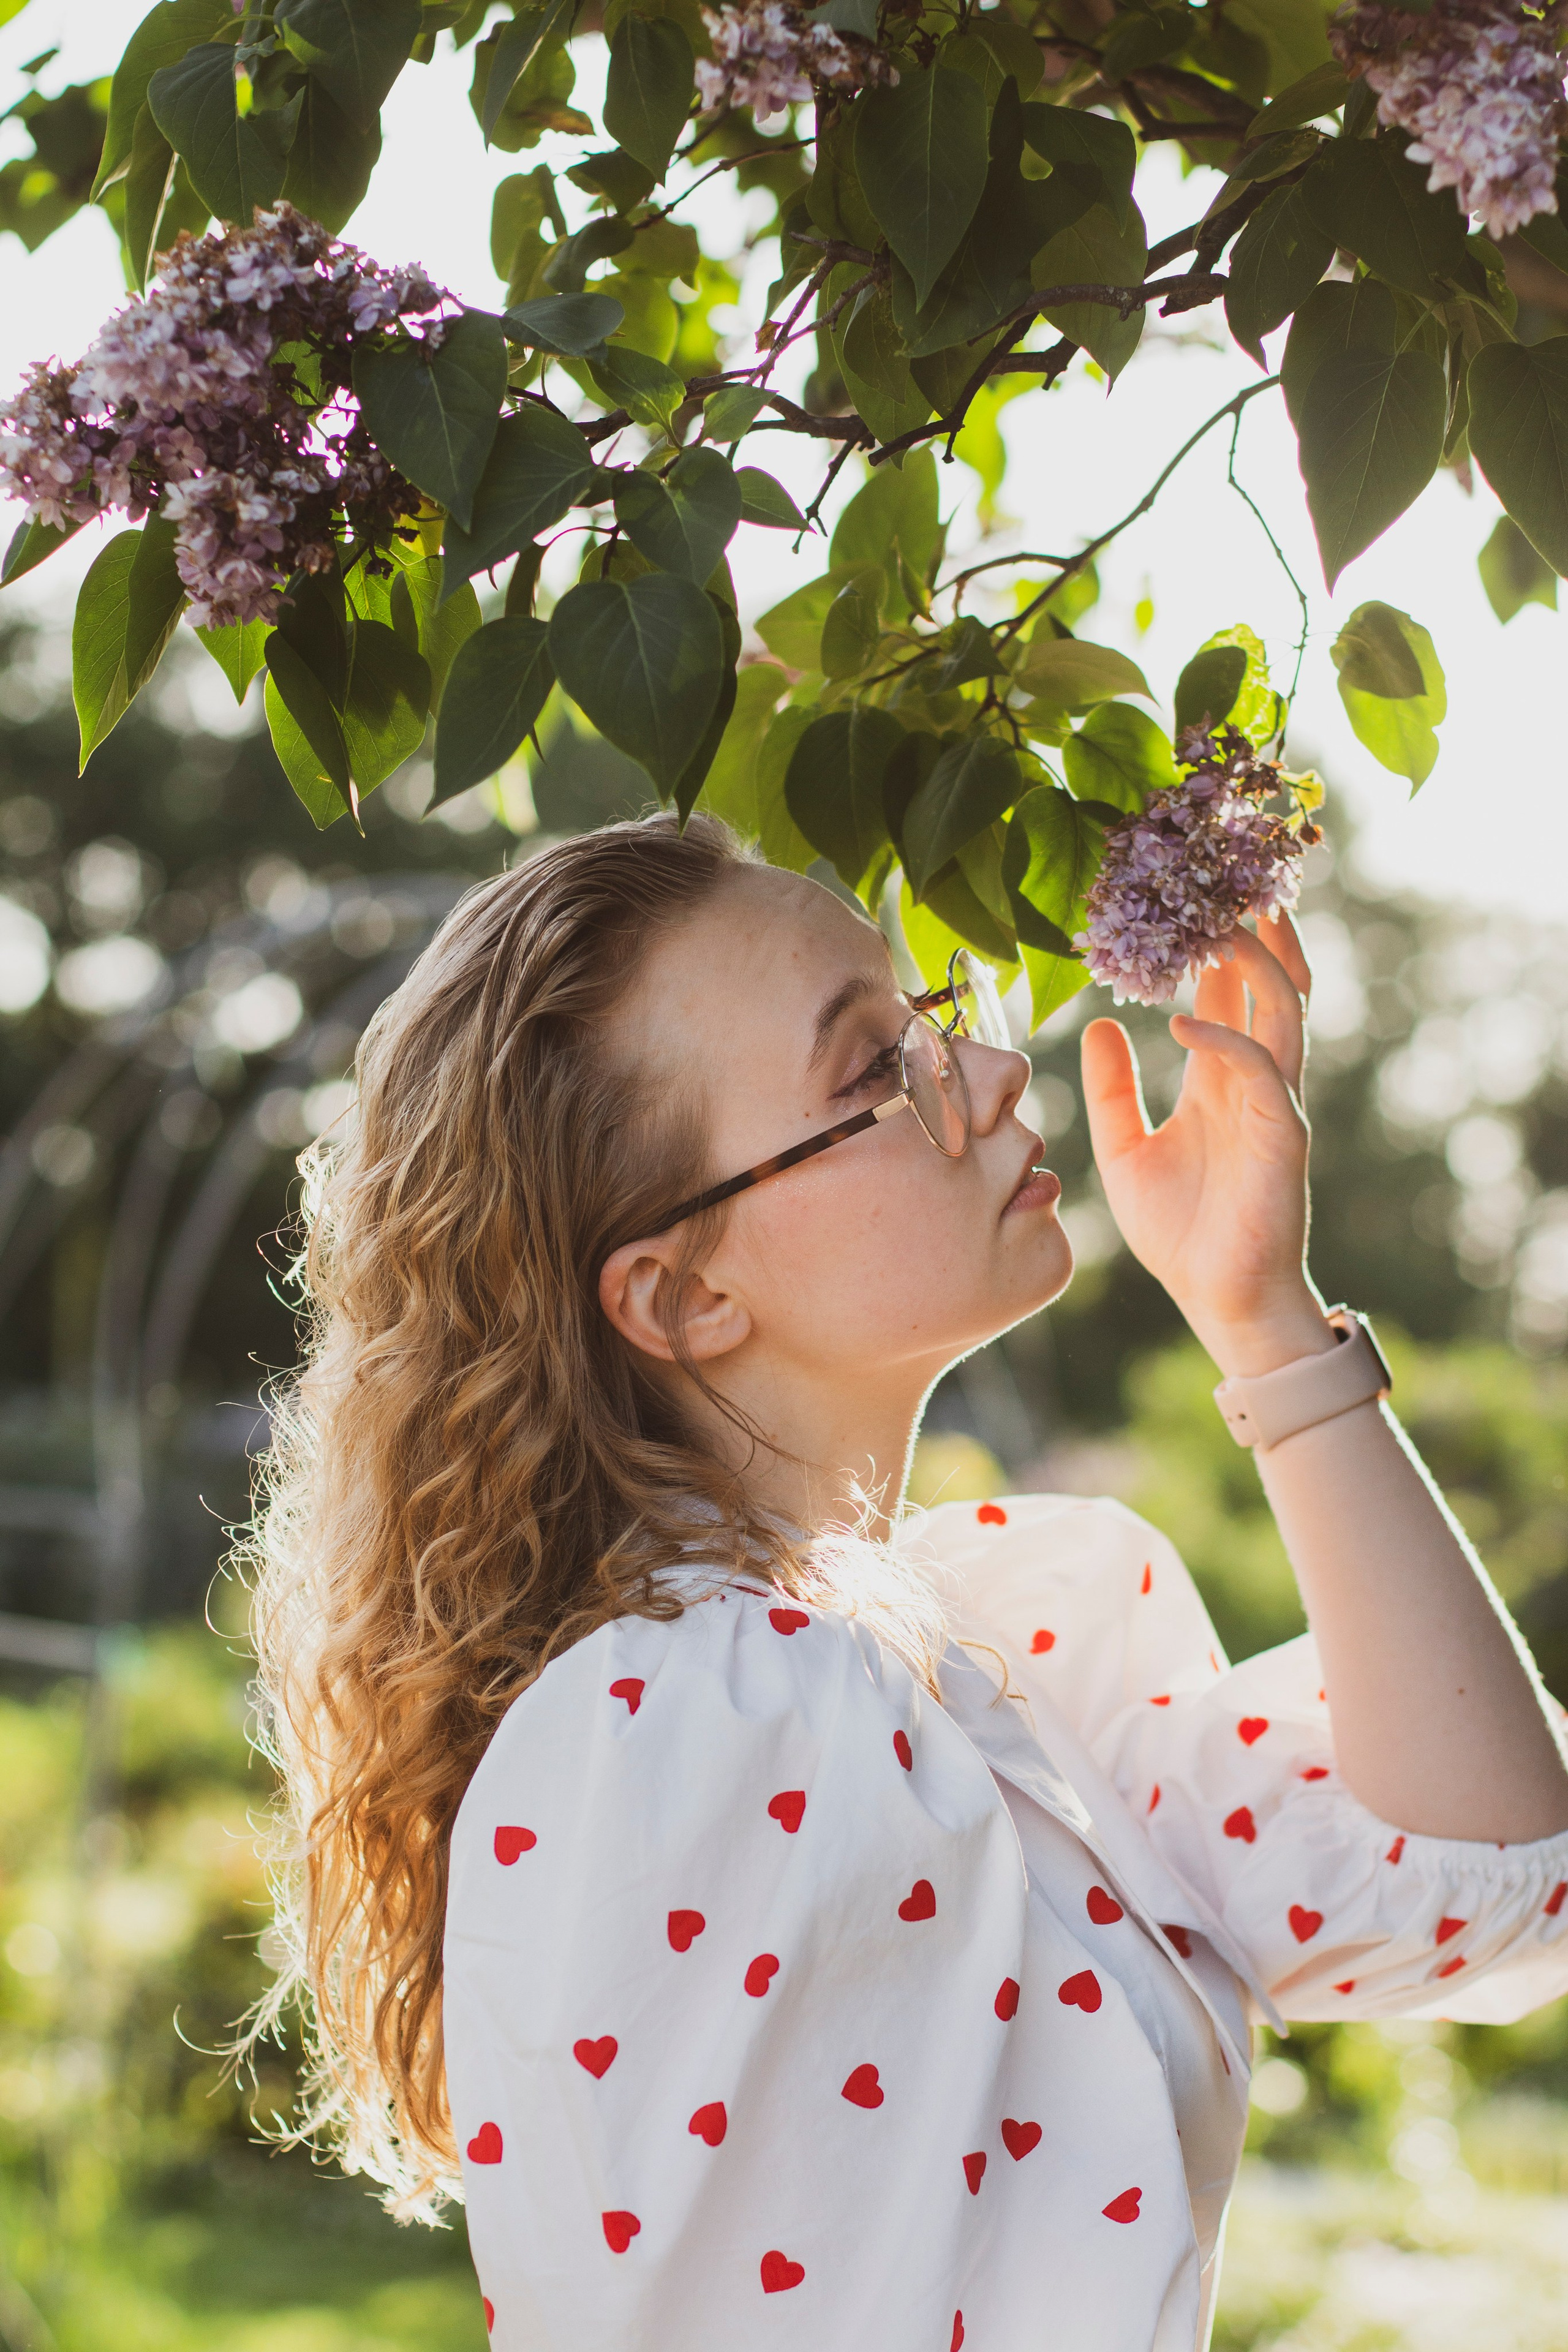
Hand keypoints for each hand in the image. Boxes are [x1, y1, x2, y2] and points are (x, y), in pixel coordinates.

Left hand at [1080, 915, 1333, 1377]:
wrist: (1215, 1300)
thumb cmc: (1178, 1232)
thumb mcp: (1123, 1150)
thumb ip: (1111, 1091)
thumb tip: (1101, 1025)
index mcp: (1218, 1080)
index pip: (1226, 994)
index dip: (1213, 945)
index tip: (1184, 897)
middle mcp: (1252, 1082)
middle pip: (1270, 984)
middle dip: (1256, 931)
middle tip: (1228, 878)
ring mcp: (1273, 1105)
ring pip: (1283, 1011)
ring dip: (1257, 964)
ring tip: (1221, 924)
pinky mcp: (1282, 1137)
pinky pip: (1260, 1071)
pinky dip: (1225, 1041)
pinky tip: (1180, 1025)